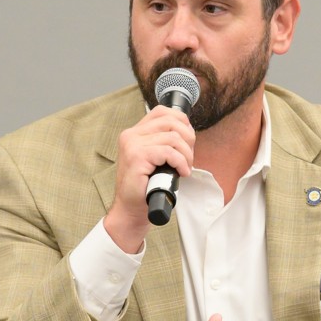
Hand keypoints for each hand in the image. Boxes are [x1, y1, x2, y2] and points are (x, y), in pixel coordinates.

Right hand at [104, 105, 194, 251]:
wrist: (131, 208)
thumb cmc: (144, 186)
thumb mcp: (154, 158)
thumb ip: (163, 143)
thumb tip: (188, 132)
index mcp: (134, 132)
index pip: (162, 111)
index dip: (181, 121)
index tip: (188, 139)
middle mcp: (131, 135)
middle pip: (171, 121)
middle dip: (188, 138)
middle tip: (189, 156)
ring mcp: (132, 145)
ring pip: (173, 137)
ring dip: (186, 154)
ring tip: (185, 167)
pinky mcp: (137, 157)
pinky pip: (169, 152)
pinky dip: (181, 162)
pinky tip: (182, 172)